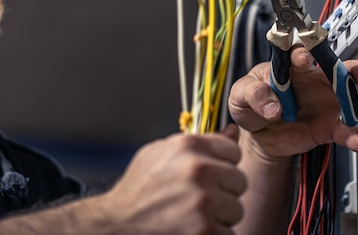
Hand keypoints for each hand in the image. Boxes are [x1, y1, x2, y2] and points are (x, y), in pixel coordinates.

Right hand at [97, 126, 245, 234]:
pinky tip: (192, 229)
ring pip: (236, 208)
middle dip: (223, 191)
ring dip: (220, 215)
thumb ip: (199, 142)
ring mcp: (203, 202)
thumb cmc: (138, 189)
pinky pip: (228, 232)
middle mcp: (198, 170)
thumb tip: (233, 132)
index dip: (222, 164)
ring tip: (194, 214)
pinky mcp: (205, 231)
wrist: (117, 223)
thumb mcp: (161, 153)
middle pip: (239, 180)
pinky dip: (214, 234)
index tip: (210, 174)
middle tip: (199, 198)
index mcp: (188, 146)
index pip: (233, 151)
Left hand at [228, 45, 357, 159]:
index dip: (303, 55)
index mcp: (291, 68)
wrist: (257, 133)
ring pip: (354, 98)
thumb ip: (253, 95)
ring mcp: (325, 104)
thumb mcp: (240, 95)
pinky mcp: (328, 127)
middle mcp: (314, 82)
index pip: (301, 56)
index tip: (302, 58)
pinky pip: (347, 133)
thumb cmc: (251, 103)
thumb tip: (270, 107)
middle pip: (339, 71)